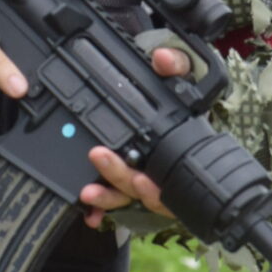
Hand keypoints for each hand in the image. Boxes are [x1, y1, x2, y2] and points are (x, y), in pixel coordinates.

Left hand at [79, 46, 189, 225]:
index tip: (142, 180)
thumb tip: (164, 60)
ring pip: (127, 196)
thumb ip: (177, 66)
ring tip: (87, 193)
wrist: (172, 102)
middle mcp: (162, 171)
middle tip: (98, 157)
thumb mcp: (183, 76)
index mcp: (178, 152)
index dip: (157, 187)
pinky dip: (102, 207)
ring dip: (107, 197)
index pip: (171, 179)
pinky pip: (115, 199)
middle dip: (120, 179)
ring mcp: (144, 178)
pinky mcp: (125, 180)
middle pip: (142, 188)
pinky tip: (87, 212)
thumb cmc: (180, 95)